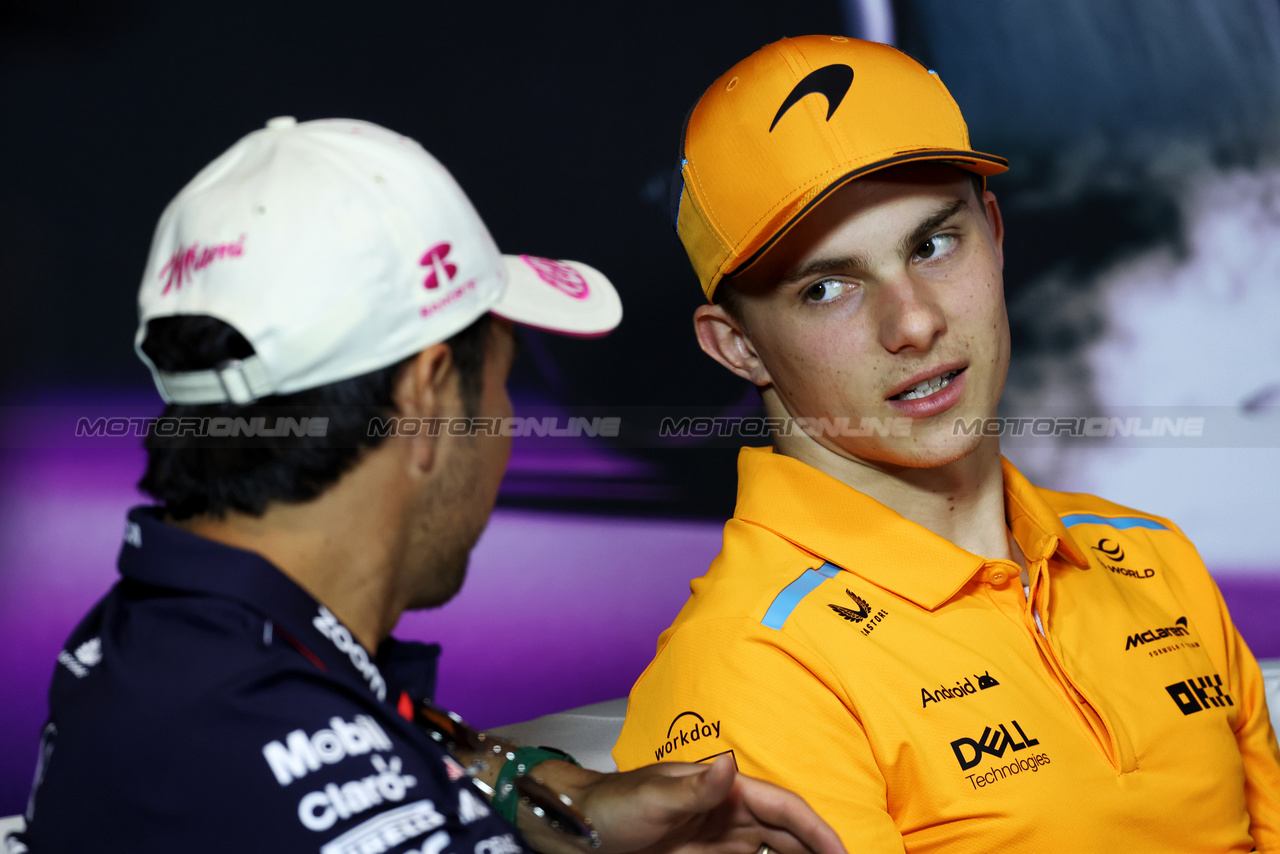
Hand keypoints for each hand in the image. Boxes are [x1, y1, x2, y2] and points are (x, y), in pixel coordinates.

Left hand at [520, 755, 845, 853]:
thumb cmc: (614, 805)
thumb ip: (695, 787)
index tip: (844, 853)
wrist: (582, 830)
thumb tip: (729, 763)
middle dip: (820, 850)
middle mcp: (732, 812)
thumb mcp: (652, 798)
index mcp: (726, 789)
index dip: (818, 831)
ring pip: (779, 851)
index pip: (786, 808)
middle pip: (791, 834)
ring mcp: (724, 838)